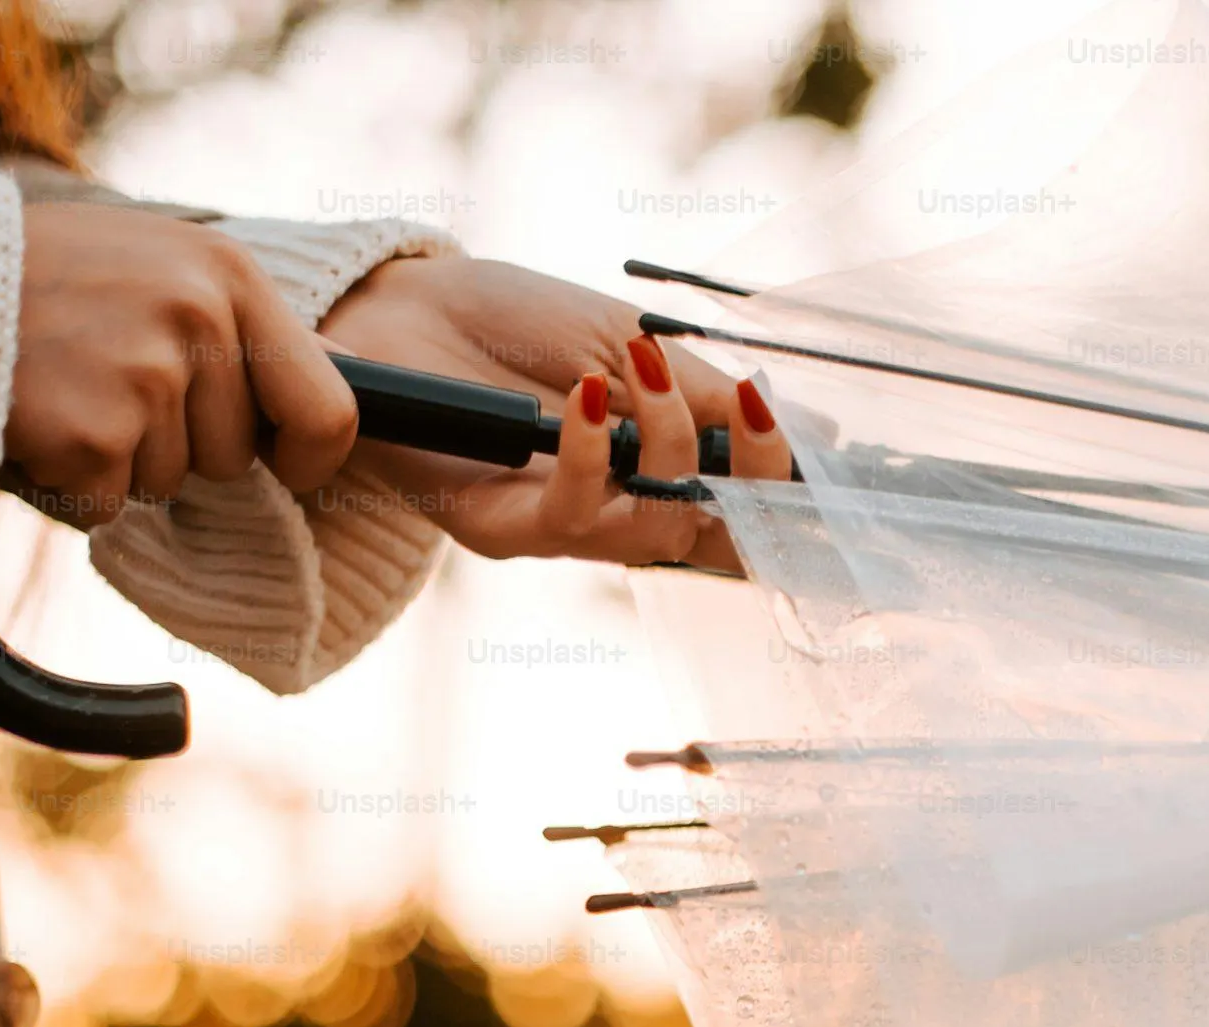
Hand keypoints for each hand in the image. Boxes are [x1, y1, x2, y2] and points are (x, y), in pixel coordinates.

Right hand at [7, 204, 357, 526]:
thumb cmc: (39, 280)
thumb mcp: (155, 267)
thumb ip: (238, 327)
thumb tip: (348, 380)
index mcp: (228, 276)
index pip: (330, 410)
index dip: (309, 457)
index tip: (282, 464)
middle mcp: (197, 318)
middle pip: (236, 457)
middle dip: (177, 445)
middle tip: (101, 382)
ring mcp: (143, 374)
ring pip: (168, 481)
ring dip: (112, 459)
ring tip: (58, 386)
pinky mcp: (90, 431)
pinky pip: (107, 504)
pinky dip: (65, 483)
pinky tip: (29, 417)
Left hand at [314, 254, 791, 571]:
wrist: (398, 310)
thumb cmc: (510, 320)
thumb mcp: (625, 339)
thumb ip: (698, 389)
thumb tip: (795, 424)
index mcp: (657, 469)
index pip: (742, 508)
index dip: (785, 493)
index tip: (810, 437)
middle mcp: (619, 511)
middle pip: (716, 534)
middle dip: (751, 473)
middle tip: (750, 405)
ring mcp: (564, 527)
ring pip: (654, 531)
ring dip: (668, 449)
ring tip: (642, 371)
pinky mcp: (504, 530)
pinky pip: (574, 518)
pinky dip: (595, 454)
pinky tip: (588, 392)